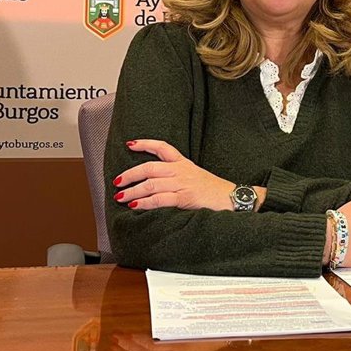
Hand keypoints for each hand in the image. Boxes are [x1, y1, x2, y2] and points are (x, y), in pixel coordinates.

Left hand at [114, 139, 232, 211]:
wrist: (233, 199)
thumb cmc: (214, 191)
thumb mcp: (196, 177)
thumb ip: (178, 177)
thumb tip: (155, 185)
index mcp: (184, 163)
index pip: (162, 147)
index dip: (145, 144)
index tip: (130, 144)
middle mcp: (181, 170)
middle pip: (149, 168)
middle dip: (130, 174)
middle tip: (117, 181)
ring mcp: (183, 183)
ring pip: (151, 184)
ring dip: (133, 191)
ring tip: (121, 197)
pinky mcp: (185, 197)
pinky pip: (160, 199)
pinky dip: (145, 203)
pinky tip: (135, 206)